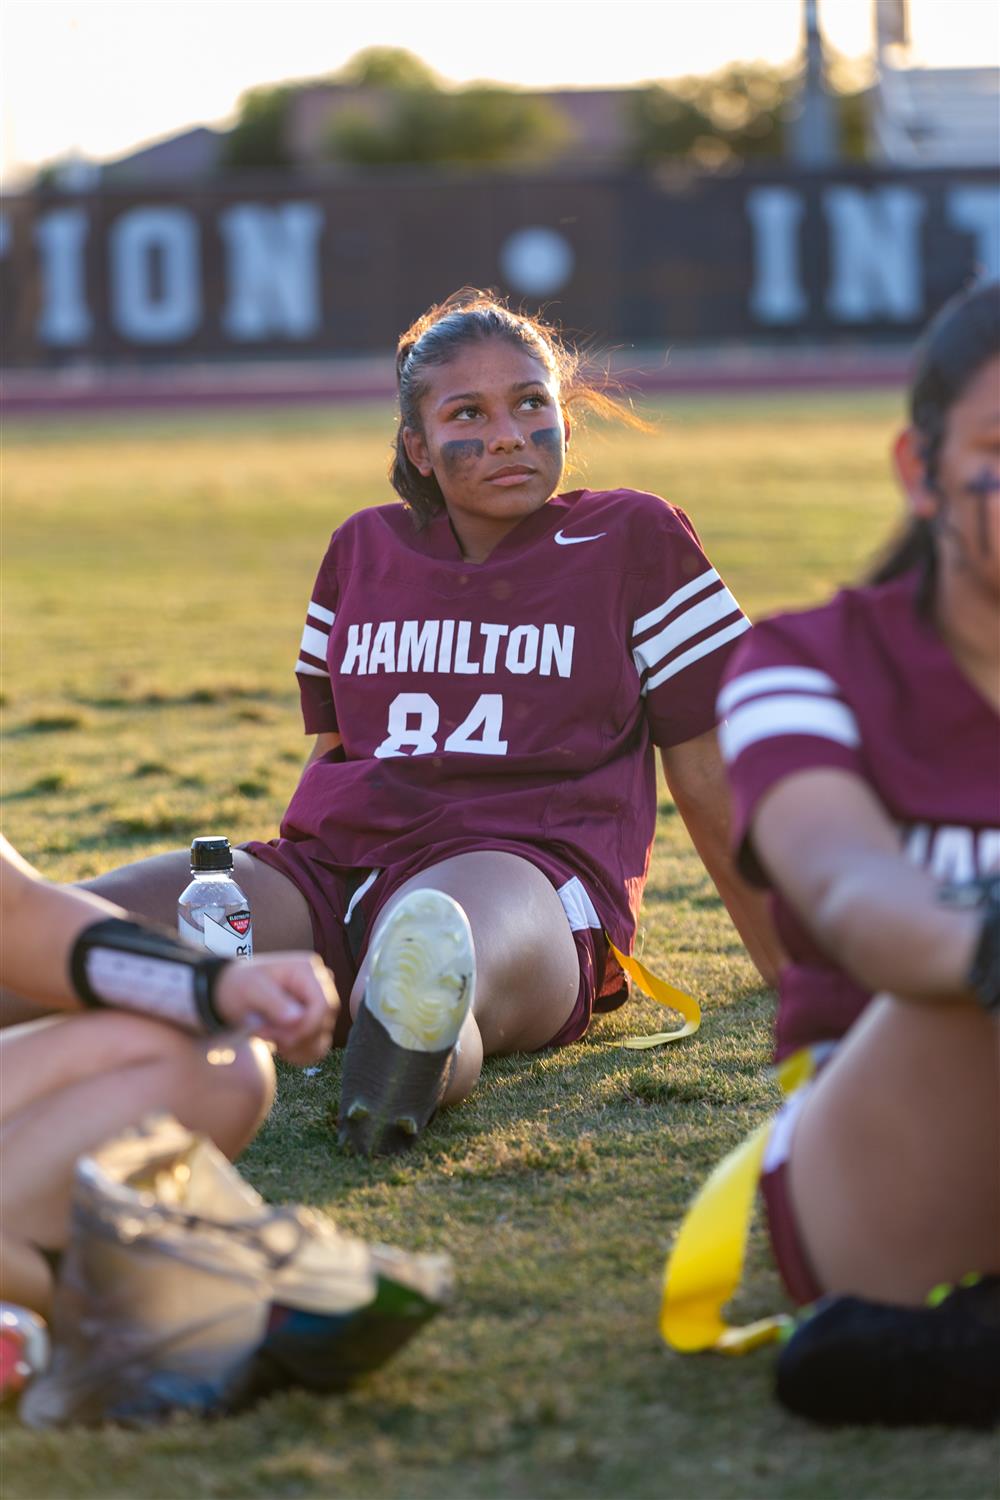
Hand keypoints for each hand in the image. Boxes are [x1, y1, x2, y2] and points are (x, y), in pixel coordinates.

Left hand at [214, 952, 337, 1064]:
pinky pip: (316, 1048)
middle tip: (264, 1033)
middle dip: (294, 1037)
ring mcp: (319, 1005)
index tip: (279, 1037)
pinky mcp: (316, 1023)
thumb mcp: (251, 989)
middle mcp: (320, 985)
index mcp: (307, 970)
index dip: (307, 1026)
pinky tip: (277, 1043)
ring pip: (321, 1039)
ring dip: (293, 1047)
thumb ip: (273, 1002)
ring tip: (267, 1035)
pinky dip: (296, 1053)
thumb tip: (298, 1018)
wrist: (233, 992)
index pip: (324, 1004)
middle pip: (324, 1023)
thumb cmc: (241, 985)